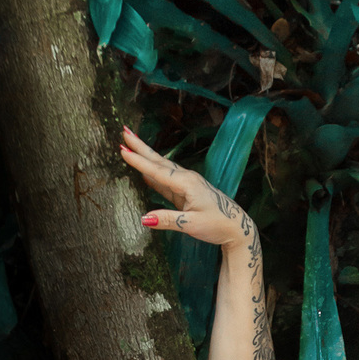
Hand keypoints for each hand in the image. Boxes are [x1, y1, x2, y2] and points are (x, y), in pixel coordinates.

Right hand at [119, 125, 254, 250]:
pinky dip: (152, 173)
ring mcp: (185, 184)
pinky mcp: (185, 192)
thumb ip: (167, 220)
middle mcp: (186, 179)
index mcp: (187, 183)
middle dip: (140, 147)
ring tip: (130, 145)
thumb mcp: (192, 224)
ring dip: (145, 156)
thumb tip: (143, 219)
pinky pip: (164, 180)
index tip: (122, 150)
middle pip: (158, 161)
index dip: (139, 161)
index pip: (158, 171)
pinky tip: (143, 172)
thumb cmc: (217, 225)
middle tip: (124, 132)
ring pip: (161, 167)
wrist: (236, 227)